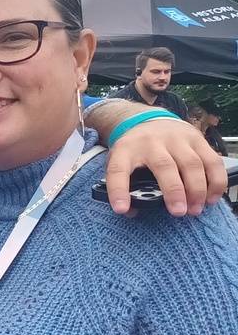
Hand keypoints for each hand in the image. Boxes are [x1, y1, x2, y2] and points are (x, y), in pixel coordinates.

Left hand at [105, 115, 225, 215]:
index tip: (120, 209)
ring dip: (197, 189)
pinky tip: (211, 197)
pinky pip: (212, 161)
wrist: (149, 121)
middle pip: (164, 166)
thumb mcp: (120, 162)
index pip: (118, 170)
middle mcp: (151, 142)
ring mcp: (176, 139)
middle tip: (178, 212)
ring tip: (195, 209)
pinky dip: (215, 181)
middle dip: (173, 191)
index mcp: (126, 150)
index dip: (118, 190)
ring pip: (191, 163)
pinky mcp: (197, 139)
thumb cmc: (135, 150)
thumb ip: (123, 186)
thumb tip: (132, 212)